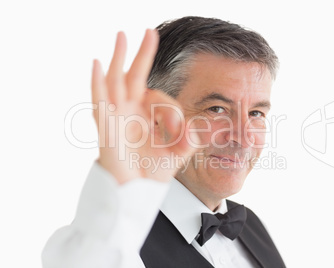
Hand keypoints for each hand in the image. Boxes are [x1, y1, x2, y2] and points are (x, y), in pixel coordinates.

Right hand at [91, 30, 196, 183]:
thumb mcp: (177, 153)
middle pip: (135, 75)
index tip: (178, 128)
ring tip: (122, 35)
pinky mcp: (106, 127)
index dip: (171, 109)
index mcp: (145, 115)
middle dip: (142, 54)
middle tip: (149, 32)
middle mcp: (129, 111)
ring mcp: (116, 116)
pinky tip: (97, 63)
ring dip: (119, 58)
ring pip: (116, 80)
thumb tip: (203, 127)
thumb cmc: (151, 174)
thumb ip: (190, 139)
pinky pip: (99, 101)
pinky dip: (97, 83)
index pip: (158, 97)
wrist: (135, 195)